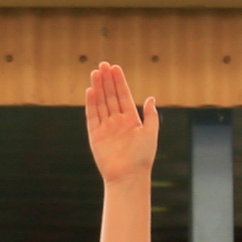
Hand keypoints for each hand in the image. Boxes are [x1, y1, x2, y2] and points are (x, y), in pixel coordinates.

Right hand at [82, 61, 158, 185]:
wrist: (129, 176)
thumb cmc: (142, 157)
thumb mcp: (151, 132)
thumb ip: (151, 115)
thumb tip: (151, 98)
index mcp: (131, 119)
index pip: (123, 95)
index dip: (119, 82)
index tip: (115, 68)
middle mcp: (117, 121)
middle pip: (111, 96)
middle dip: (107, 81)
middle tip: (103, 65)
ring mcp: (105, 127)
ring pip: (101, 103)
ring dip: (98, 88)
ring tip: (95, 73)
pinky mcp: (95, 135)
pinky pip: (92, 116)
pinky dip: (91, 103)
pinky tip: (91, 91)